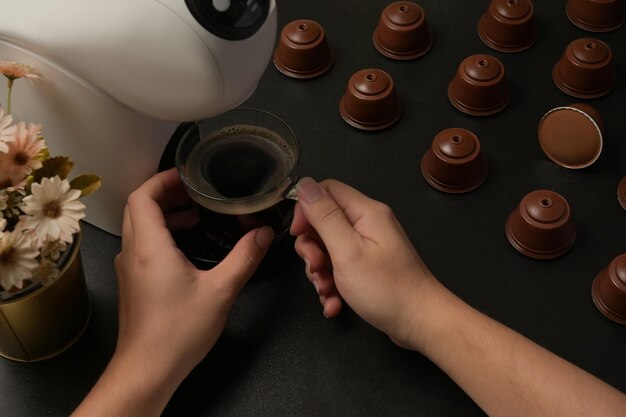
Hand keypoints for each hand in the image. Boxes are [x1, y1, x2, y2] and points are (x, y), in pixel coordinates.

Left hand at [71, 169, 273, 416]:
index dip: (162, 180)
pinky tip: (186, 248)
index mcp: (149, 247)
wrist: (147, 369)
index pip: (142, 196)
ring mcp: (129, 269)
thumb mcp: (221, 291)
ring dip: (164, 215)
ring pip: (139, 227)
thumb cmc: (178, 331)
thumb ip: (244, 258)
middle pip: (138, 208)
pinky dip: (161, 235)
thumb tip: (263, 234)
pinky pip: (141, 246)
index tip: (187, 176)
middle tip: (195, 192)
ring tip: (196, 217)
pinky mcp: (133, 284)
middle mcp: (132, 253)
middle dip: (165, 194)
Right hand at [290, 177, 439, 349]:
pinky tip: (334, 303)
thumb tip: (304, 184)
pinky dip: (333, 285)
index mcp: (366, 212)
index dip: (306, 209)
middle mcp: (368, 224)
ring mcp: (369, 247)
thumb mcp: (347, 250)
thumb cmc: (385, 288)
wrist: (420, 322)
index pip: (326, 190)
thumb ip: (324, 216)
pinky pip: (341, 268)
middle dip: (312, 248)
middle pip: (324, 222)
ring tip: (327, 292)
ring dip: (321, 273)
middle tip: (317, 268)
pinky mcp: (369, 267)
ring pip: (329, 249)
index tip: (299, 234)